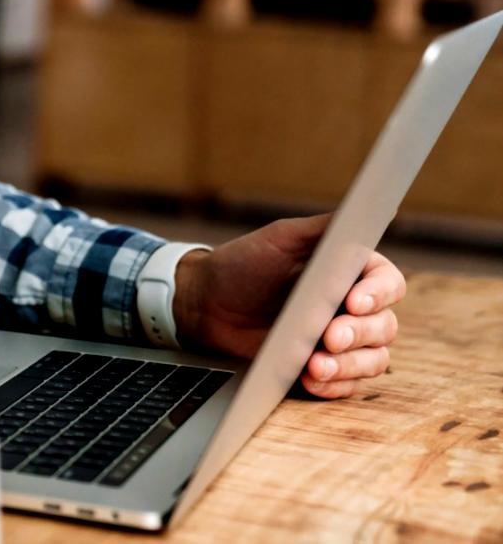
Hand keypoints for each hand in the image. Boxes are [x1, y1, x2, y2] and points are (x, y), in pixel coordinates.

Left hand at [173, 214, 405, 398]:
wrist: (207, 302)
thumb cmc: (244, 263)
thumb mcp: (281, 237)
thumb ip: (324, 227)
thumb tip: (366, 209)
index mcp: (351, 272)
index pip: (387, 283)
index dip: (378, 294)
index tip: (353, 301)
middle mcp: (354, 308)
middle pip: (385, 326)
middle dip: (359, 334)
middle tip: (328, 336)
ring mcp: (341, 341)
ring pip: (373, 360)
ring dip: (349, 365)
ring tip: (315, 365)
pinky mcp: (324, 368)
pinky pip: (347, 386)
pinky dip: (334, 386)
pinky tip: (311, 379)